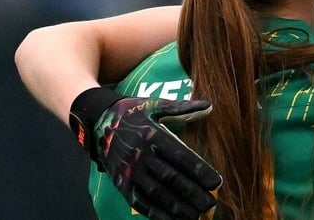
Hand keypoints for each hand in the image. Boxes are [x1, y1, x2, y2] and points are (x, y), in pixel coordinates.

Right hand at [70, 88, 221, 219]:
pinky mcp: (121, 183)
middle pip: (171, 178)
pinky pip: (140, 201)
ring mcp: (130, 171)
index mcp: (152, 135)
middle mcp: (141, 155)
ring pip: (156, 193)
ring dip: (177, 207)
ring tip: (196, 216)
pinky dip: (156, 213)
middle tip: (210, 204)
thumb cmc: (132, 111)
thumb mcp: (156, 105)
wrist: (97, 120)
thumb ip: (183, 108)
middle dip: (192, 193)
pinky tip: (172, 219)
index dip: (199, 171)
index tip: (216, 182)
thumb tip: (209, 105)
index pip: (180, 156)